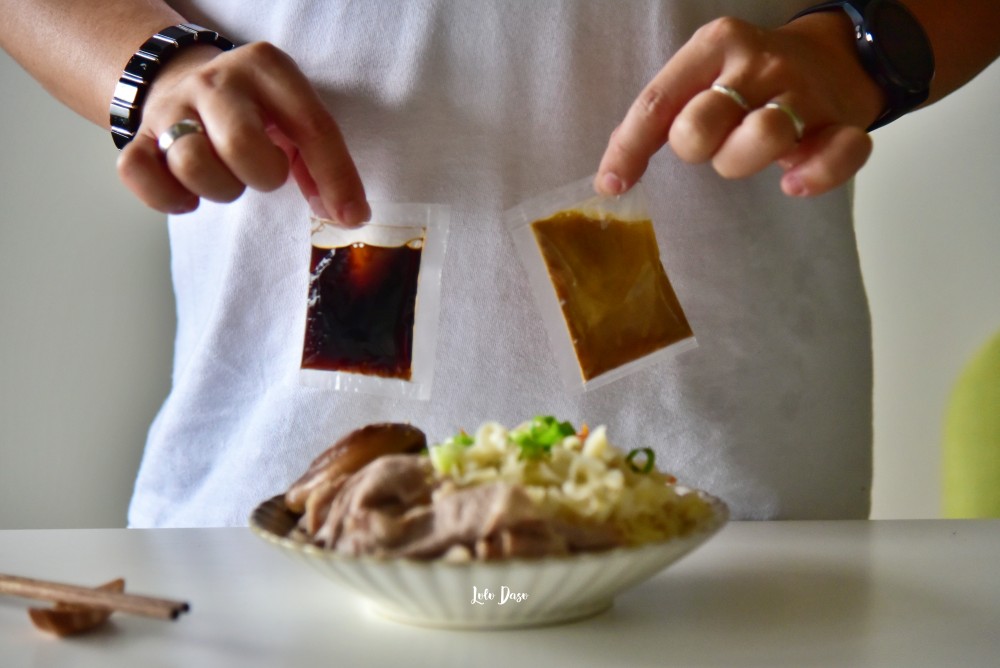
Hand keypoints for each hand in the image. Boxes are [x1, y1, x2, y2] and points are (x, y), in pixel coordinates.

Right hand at [116, 41, 368, 224]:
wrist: (184, 82)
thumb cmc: (256, 113)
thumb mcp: (293, 118)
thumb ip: (321, 164)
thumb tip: (345, 215)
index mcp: (267, 68)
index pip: (311, 126)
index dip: (336, 178)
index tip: (352, 216)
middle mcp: (216, 80)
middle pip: (240, 144)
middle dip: (262, 176)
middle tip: (263, 173)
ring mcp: (172, 107)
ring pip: (190, 162)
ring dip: (219, 189)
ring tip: (228, 178)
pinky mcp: (138, 136)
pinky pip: (139, 174)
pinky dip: (169, 198)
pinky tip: (190, 196)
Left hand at [595, 14, 886, 197]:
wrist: (832, 58)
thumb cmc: (747, 80)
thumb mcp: (701, 75)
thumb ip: (662, 113)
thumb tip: (612, 176)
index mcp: (715, 45)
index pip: (657, 102)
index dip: (629, 148)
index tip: (613, 184)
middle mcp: (759, 63)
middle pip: (702, 123)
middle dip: (696, 149)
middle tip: (712, 146)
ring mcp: (804, 91)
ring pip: (764, 135)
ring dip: (743, 161)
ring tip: (747, 155)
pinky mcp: (842, 122)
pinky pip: (837, 154)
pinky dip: (816, 174)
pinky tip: (792, 183)